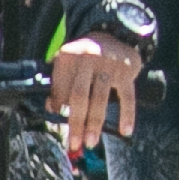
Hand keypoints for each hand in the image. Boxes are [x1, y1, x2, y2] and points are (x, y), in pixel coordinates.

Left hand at [50, 28, 145, 145]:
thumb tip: (51, 109)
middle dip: (76, 123)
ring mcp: (108, 64)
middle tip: (74, 144)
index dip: (57, 107)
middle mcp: (87, 59)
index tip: (58, 124)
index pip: (60, 87)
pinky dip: (127, 115)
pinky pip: (127, 96)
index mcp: (68, 57)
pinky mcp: (126, 71)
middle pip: (79, 96)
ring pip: (100, 98)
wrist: (116, 35)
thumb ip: (59, 84)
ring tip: (91, 142)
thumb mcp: (69, 64)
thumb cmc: (86, 59)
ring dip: (95, 123)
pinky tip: (125, 131)